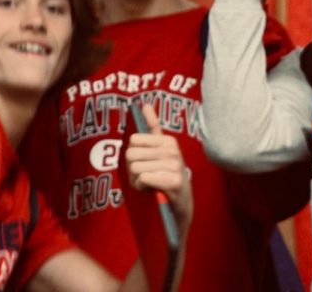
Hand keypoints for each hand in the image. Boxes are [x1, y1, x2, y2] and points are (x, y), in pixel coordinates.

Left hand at [124, 105, 192, 231]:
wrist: (180, 207)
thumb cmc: (166, 178)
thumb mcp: (161, 152)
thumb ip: (153, 128)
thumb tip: (144, 104)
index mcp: (168, 141)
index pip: (133, 141)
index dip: (133, 155)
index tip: (144, 163)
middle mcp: (173, 151)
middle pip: (131, 155)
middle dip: (132, 170)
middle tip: (145, 178)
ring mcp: (174, 166)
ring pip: (135, 168)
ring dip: (136, 181)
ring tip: (149, 185)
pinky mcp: (173, 181)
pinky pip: (143, 178)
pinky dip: (142, 187)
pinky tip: (151, 191)